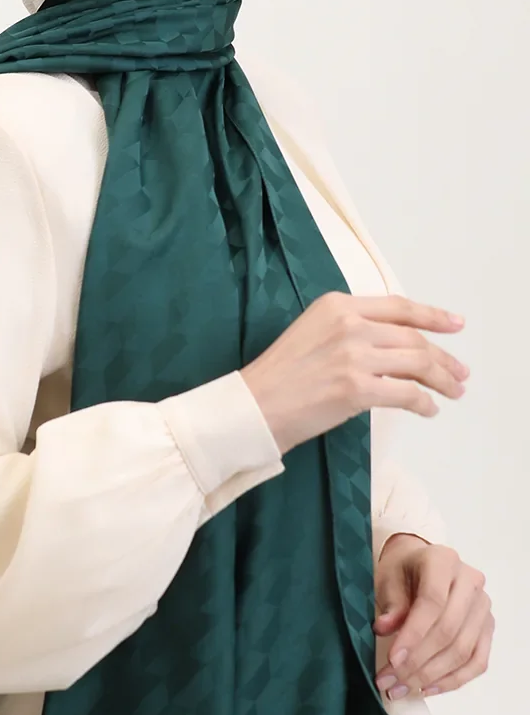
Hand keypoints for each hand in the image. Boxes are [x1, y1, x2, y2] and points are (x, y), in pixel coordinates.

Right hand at [240, 292, 468, 454]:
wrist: (254, 405)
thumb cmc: (280, 375)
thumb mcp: (314, 332)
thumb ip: (350, 329)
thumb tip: (393, 346)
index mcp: (337, 305)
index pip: (397, 306)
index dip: (432, 315)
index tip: (455, 324)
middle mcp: (349, 323)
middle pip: (412, 336)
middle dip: (443, 357)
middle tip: (460, 373)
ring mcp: (354, 355)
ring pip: (416, 362)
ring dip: (442, 379)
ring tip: (454, 391)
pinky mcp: (357, 388)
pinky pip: (406, 393)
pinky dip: (424, 403)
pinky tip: (429, 409)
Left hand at [373, 534, 493, 698]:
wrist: (420, 563)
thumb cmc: (402, 570)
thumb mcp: (388, 578)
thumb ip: (391, 604)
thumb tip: (383, 629)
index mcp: (443, 560)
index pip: (433, 601)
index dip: (413, 634)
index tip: (392, 659)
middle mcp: (470, 581)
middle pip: (448, 630)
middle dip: (417, 662)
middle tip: (390, 681)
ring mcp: (483, 606)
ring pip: (462, 650)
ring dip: (431, 676)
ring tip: (401, 688)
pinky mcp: (488, 628)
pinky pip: (476, 662)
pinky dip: (452, 680)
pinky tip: (427, 688)